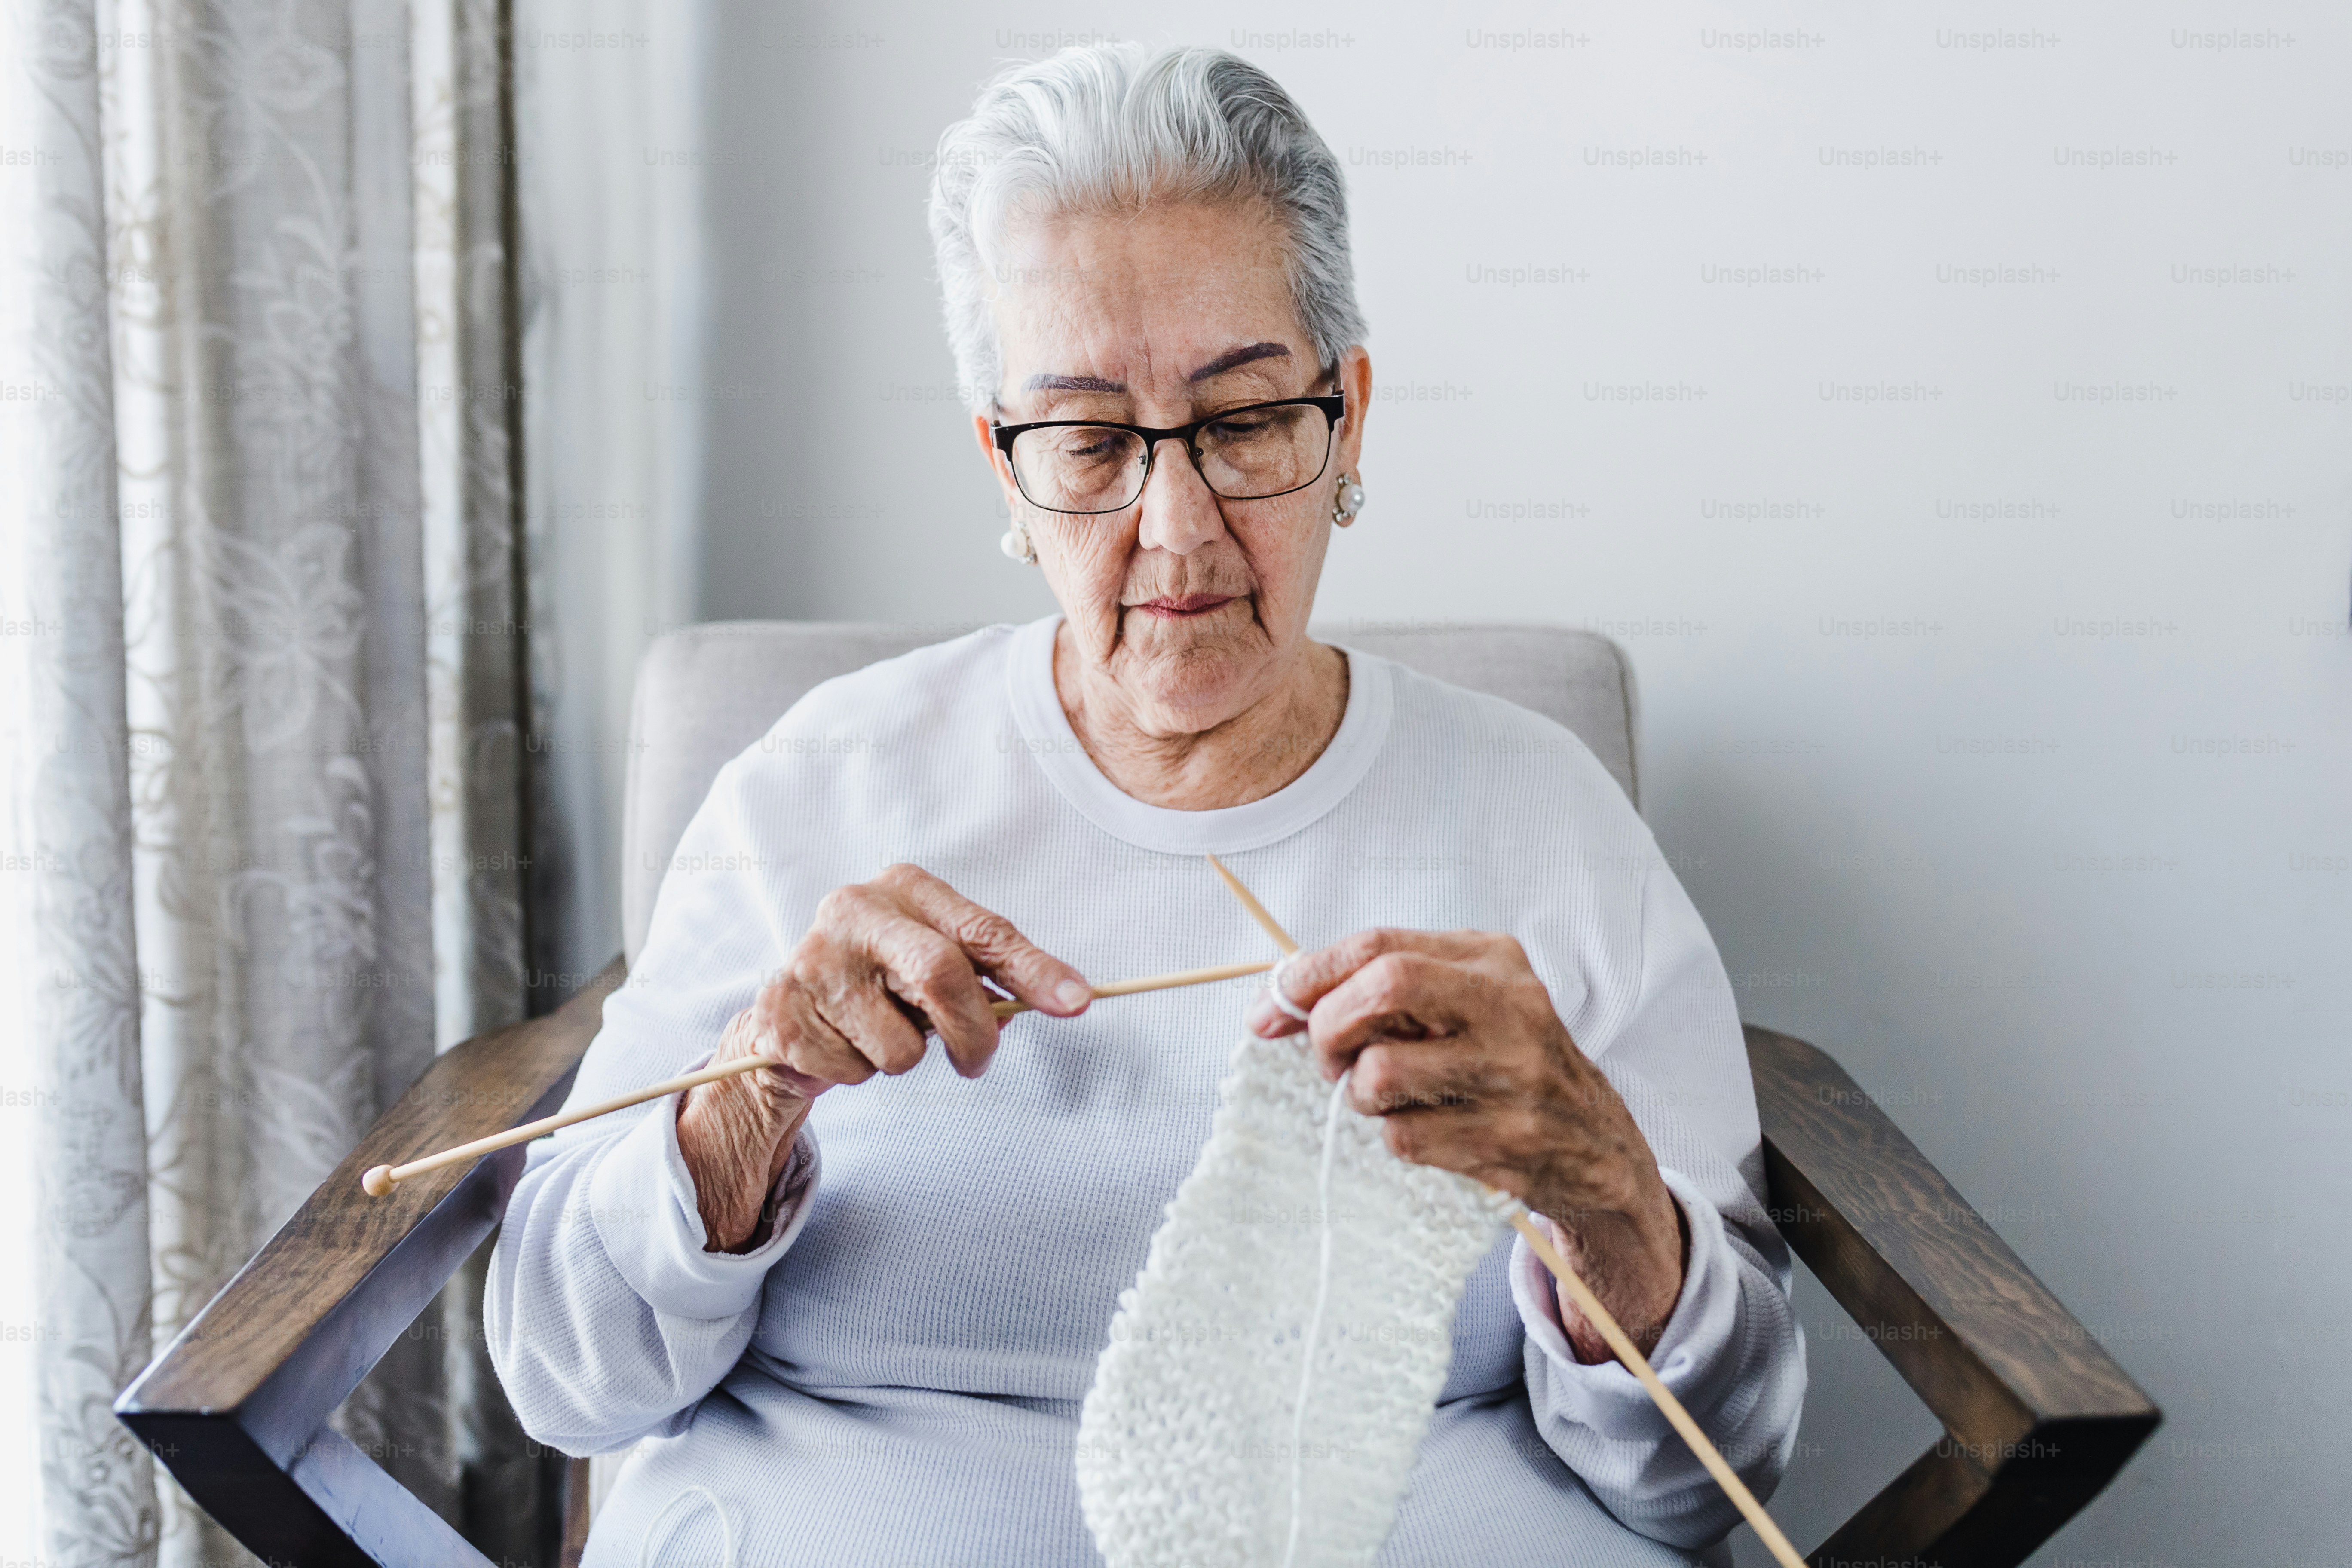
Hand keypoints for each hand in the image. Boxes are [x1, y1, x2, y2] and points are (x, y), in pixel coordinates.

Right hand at [677, 864, 1090, 1251]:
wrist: (789, 1013)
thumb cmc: (882, 984)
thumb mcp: (935, 961)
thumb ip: (992, 974)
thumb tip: (1067, 997)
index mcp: (905, 888)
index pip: (983, 931)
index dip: (1034, 970)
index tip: (1079, 1003)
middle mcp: (854, 909)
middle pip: (942, 975)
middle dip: (973, 1034)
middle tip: (976, 1063)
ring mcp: (813, 960)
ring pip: (899, 1045)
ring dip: (903, 1059)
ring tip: (877, 1035)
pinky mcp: (782, 1013)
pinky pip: (854, 1071)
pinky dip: (858, 1072)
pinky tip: (839, 1046)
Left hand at [1241, 929, 1686, 1360]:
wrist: (1597, 1143)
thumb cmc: (1505, 1061)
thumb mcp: (1460, 1001)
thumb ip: (1376, 990)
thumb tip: (1273, 1006)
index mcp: (1492, 959)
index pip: (1379, 945)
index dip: (1310, 974)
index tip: (1272, 1008)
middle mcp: (1510, 1007)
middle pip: (1383, 988)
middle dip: (1330, 1027)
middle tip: (1330, 1058)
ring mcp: (1513, 1075)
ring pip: (1379, 1075)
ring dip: (1361, 1094)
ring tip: (1391, 1097)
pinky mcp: (1508, 1140)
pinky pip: (1404, 1138)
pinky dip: (1398, 1138)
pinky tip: (1433, 1130)